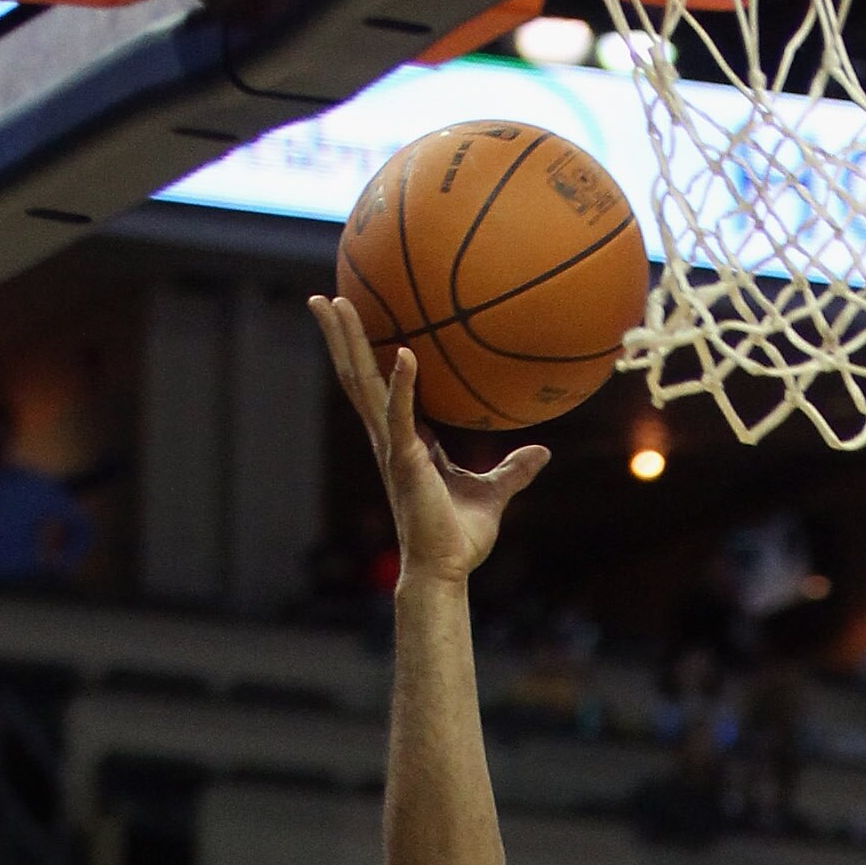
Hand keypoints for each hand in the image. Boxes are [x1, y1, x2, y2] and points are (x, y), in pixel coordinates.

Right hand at [308, 296, 547, 586]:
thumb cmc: (460, 537)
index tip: (355, 319)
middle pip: (357, 375)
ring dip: (348, 342)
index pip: (378, 387)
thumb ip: (513, 470)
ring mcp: (393, 448)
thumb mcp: (492, 493)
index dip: (363, 354)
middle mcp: (389, 438)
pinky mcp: (406, 462)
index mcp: (403, 441)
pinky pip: (401, 416)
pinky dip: (402, 385)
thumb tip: (542, 452)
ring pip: (364, 384)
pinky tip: (404, 353)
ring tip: (334, 302)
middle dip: (339, 335)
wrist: (445, 570)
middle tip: (323, 295)